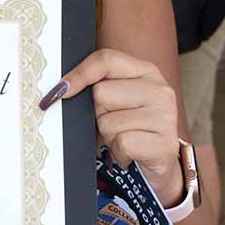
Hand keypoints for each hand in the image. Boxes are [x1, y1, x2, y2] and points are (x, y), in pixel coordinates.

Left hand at [39, 48, 183, 206]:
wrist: (160, 164)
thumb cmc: (133, 129)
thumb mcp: (119, 100)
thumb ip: (99, 86)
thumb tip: (61, 89)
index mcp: (146, 72)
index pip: (106, 60)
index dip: (79, 74)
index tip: (60, 90)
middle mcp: (159, 90)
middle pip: (101, 93)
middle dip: (99, 113)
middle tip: (115, 124)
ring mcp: (164, 116)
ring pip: (108, 121)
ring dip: (108, 136)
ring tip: (124, 139)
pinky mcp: (163, 143)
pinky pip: (121, 142)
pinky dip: (118, 152)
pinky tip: (129, 153)